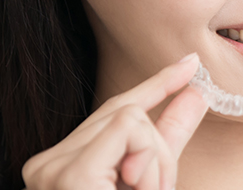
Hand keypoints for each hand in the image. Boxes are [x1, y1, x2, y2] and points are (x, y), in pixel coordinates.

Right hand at [22, 53, 208, 189]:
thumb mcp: (155, 182)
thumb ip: (169, 139)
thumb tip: (196, 94)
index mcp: (63, 169)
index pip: (112, 114)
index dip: (155, 85)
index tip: (188, 64)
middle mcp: (46, 166)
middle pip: (125, 114)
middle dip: (160, 145)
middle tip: (156, 188)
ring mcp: (49, 170)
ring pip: (131, 118)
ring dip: (157, 160)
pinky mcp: (66, 176)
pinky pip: (127, 130)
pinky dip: (149, 159)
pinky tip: (136, 188)